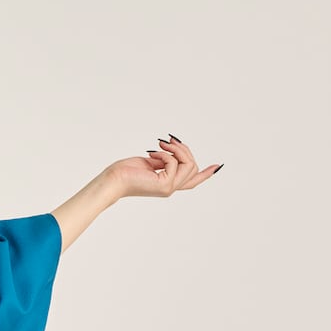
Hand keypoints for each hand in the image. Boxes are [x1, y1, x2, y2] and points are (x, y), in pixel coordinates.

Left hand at [106, 135, 221, 201]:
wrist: (113, 180)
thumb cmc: (125, 171)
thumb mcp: (149, 162)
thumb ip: (164, 160)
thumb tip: (173, 150)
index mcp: (167, 183)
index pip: (192, 180)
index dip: (206, 173)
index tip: (218, 166)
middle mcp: (170, 188)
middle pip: (193, 167)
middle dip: (184, 149)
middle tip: (167, 141)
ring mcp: (169, 188)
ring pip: (188, 164)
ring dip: (177, 150)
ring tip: (161, 145)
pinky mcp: (165, 185)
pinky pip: (175, 163)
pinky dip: (165, 154)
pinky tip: (152, 154)